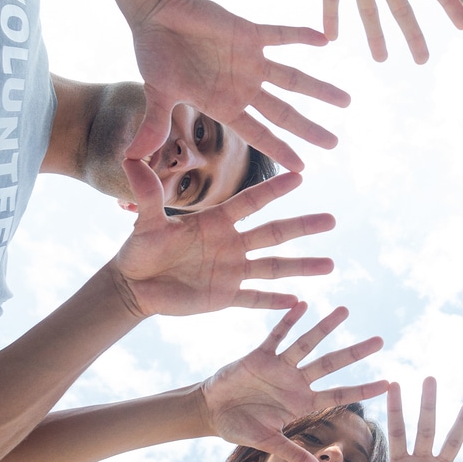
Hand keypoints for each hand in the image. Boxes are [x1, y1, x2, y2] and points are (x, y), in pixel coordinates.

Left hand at [111, 162, 333, 316]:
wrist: (134, 286)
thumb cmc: (139, 251)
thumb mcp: (144, 223)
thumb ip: (147, 195)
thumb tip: (131, 160)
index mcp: (216, 222)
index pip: (250, 203)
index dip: (274, 190)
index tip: (300, 176)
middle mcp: (231, 244)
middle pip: (273, 234)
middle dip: (302, 227)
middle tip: (331, 220)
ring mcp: (231, 271)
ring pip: (273, 267)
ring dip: (301, 266)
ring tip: (330, 265)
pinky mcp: (225, 297)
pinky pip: (254, 299)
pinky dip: (275, 302)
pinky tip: (298, 301)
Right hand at [124, 0, 347, 172]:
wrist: (157, 11)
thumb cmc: (156, 52)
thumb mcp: (157, 92)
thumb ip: (154, 125)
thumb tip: (131, 160)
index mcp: (224, 104)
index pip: (258, 133)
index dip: (280, 149)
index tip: (303, 168)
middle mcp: (243, 86)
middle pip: (284, 112)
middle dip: (309, 128)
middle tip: (335, 144)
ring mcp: (250, 60)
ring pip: (292, 78)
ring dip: (319, 88)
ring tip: (346, 101)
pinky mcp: (250, 33)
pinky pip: (281, 35)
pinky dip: (301, 35)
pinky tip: (325, 41)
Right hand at [201, 303, 387, 461]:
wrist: (211, 411)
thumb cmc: (240, 427)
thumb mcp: (268, 443)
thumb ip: (293, 454)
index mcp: (301, 403)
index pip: (339, 395)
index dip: (362, 389)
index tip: (388, 383)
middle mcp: (295, 381)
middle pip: (330, 364)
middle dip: (354, 353)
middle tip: (380, 340)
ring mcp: (279, 366)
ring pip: (307, 344)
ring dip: (324, 328)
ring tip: (344, 310)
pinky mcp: (259, 355)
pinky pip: (276, 335)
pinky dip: (288, 321)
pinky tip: (302, 305)